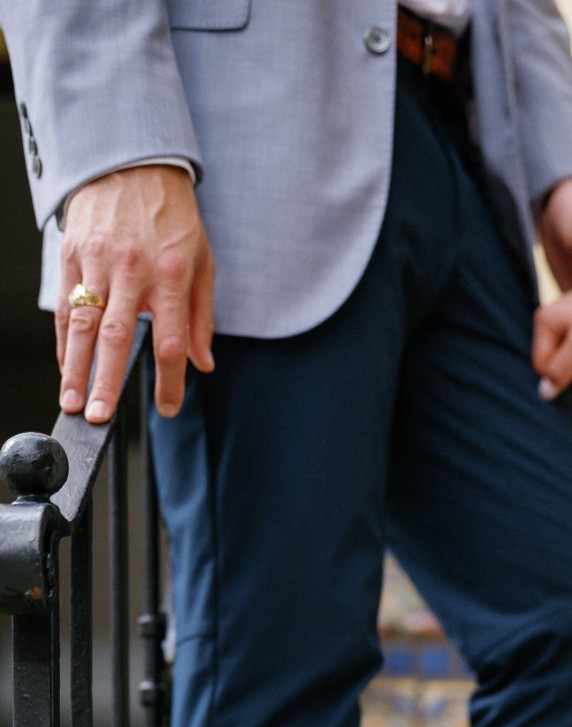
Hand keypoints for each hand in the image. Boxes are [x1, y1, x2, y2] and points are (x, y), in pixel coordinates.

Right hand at [58, 164, 214, 423]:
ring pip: (82, 323)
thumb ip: (201, 316)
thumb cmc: (172, 216)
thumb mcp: (202, 262)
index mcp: (170, 275)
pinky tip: (64, 366)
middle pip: (117, 336)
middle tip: (99, 416)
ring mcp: (97, 260)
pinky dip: (63, 339)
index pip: (170, 340)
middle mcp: (131, 269)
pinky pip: (64, 303)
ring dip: (74, 367)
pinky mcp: (72, 252)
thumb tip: (203, 364)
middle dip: (106, 380)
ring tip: (72, 401)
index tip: (167, 408)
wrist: (133, 161)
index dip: (170, 380)